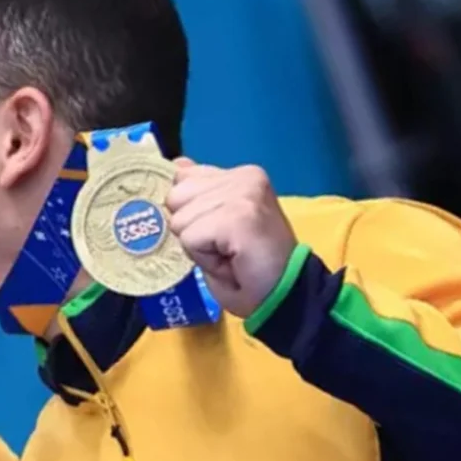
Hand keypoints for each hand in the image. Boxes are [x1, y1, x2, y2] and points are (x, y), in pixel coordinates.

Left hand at [166, 159, 298, 317]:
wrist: (285, 294)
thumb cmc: (248, 267)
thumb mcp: (214, 222)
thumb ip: (198, 193)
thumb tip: (177, 166)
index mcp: (239, 174)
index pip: (182, 177)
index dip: (189, 212)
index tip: (218, 231)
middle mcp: (243, 176)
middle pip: (175, 197)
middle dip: (190, 229)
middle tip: (223, 246)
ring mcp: (243, 193)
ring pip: (180, 220)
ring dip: (198, 247)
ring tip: (229, 254)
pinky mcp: (239, 215)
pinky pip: (191, 238)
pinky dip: (204, 258)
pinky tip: (230, 260)